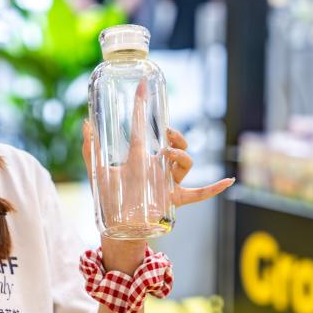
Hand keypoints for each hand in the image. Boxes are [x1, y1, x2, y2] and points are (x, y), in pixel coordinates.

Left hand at [82, 81, 232, 225]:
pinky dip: (214, 188)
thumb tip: (86, 123)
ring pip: (186, 163)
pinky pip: (199, 193)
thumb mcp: (96, 172)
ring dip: (182, 156)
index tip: (141, 86)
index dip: (142, 105)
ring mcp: (167, 182)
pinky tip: (227, 181)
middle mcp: (157, 166)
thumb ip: (89, 148)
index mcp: (139, 156)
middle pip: (175, 143)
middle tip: (165, 134)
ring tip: (169, 154)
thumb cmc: (108, 198)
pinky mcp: (174, 198)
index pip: (143, 126)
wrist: (117, 225)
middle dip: (175, 134)